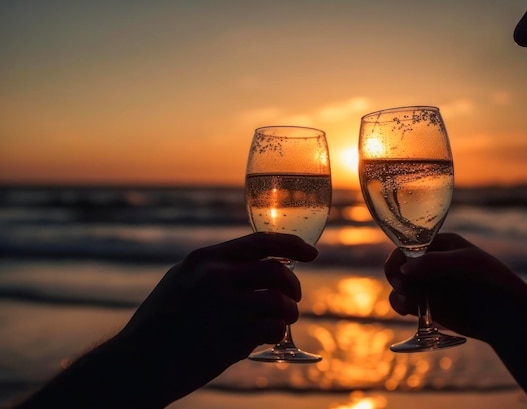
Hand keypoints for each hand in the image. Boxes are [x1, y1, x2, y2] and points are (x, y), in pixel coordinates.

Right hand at [117, 232, 317, 404]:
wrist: (136, 364)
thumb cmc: (159, 325)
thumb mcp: (181, 281)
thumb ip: (215, 269)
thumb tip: (257, 262)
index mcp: (204, 259)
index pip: (261, 241)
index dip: (292, 245)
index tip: (311, 253)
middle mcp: (216, 277)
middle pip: (278, 271)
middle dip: (294, 286)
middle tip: (292, 299)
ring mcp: (225, 307)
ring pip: (282, 301)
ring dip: (289, 312)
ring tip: (280, 321)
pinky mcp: (233, 338)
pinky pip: (275, 329)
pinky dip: (277, 333)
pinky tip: (264, 338)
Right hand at [385, 232, 526, 408]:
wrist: (507, 316)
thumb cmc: (492, 282)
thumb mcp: (466, 265)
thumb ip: (434, 263)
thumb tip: (403, 270)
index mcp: (438, 244)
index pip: (407, 245)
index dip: (399, 259)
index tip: (400, 275)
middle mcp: (429, 262)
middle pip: (398, 266)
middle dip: (399, 279)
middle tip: (408, 290)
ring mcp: (428, 284)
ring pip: (398, 286)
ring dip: (400, 294)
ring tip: (412, 304)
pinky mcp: (427, 305)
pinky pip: (404, 303)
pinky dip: (402, 306)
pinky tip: (410, 311)